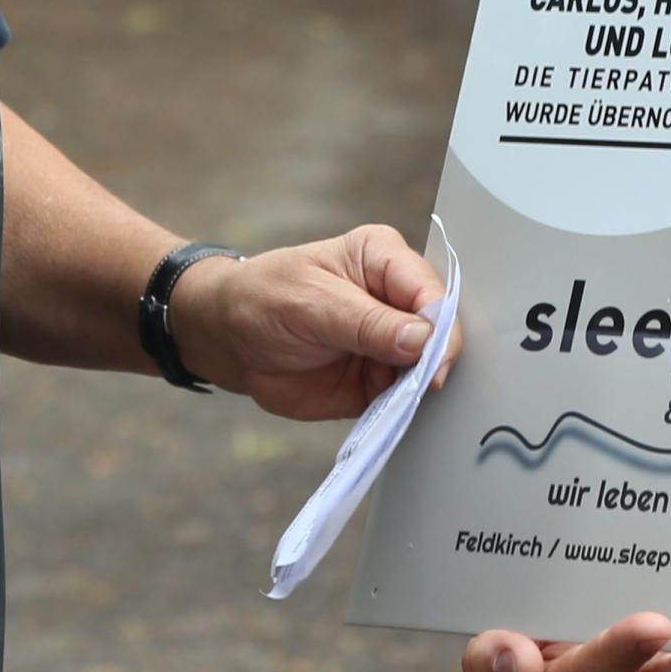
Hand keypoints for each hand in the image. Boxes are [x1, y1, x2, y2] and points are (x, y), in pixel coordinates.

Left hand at [174, 224, 451, 420]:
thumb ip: (366, 322)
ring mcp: (391, 342)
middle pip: (441, 331)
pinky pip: (406, 397)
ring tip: (403, 400)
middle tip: (422, 386)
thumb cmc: (262, 301)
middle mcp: (395, 298)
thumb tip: (423, 338)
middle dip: (436, 361)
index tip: (431, 361)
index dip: (438, 327)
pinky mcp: (380, 379)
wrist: (229, 341)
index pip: (430, 290)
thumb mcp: (311, 304)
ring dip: (422, 389)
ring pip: (430, 368)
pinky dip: (405, 409)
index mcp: (383, 258)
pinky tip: (396, 413)